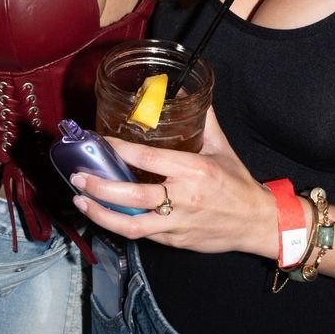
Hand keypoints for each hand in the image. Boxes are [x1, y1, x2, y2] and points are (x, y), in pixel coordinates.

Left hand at [70, 109, 275, 258]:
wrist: (256, 223)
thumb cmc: (237, 184)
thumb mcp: (221, 148)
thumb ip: (203, 119)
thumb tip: (186, 92)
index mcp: (193, 171)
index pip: (148, 159)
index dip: (119, 150)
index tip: (99, 142)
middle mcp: (183, 198)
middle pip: (133, 196)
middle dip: (100, 187)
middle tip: (78, 177)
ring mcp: (177, 223)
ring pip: (131, 224)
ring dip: (101, 214)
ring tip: (81, 201)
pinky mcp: (174, 241)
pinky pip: (142, 233)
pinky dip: (120, 224)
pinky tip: (104, 214)